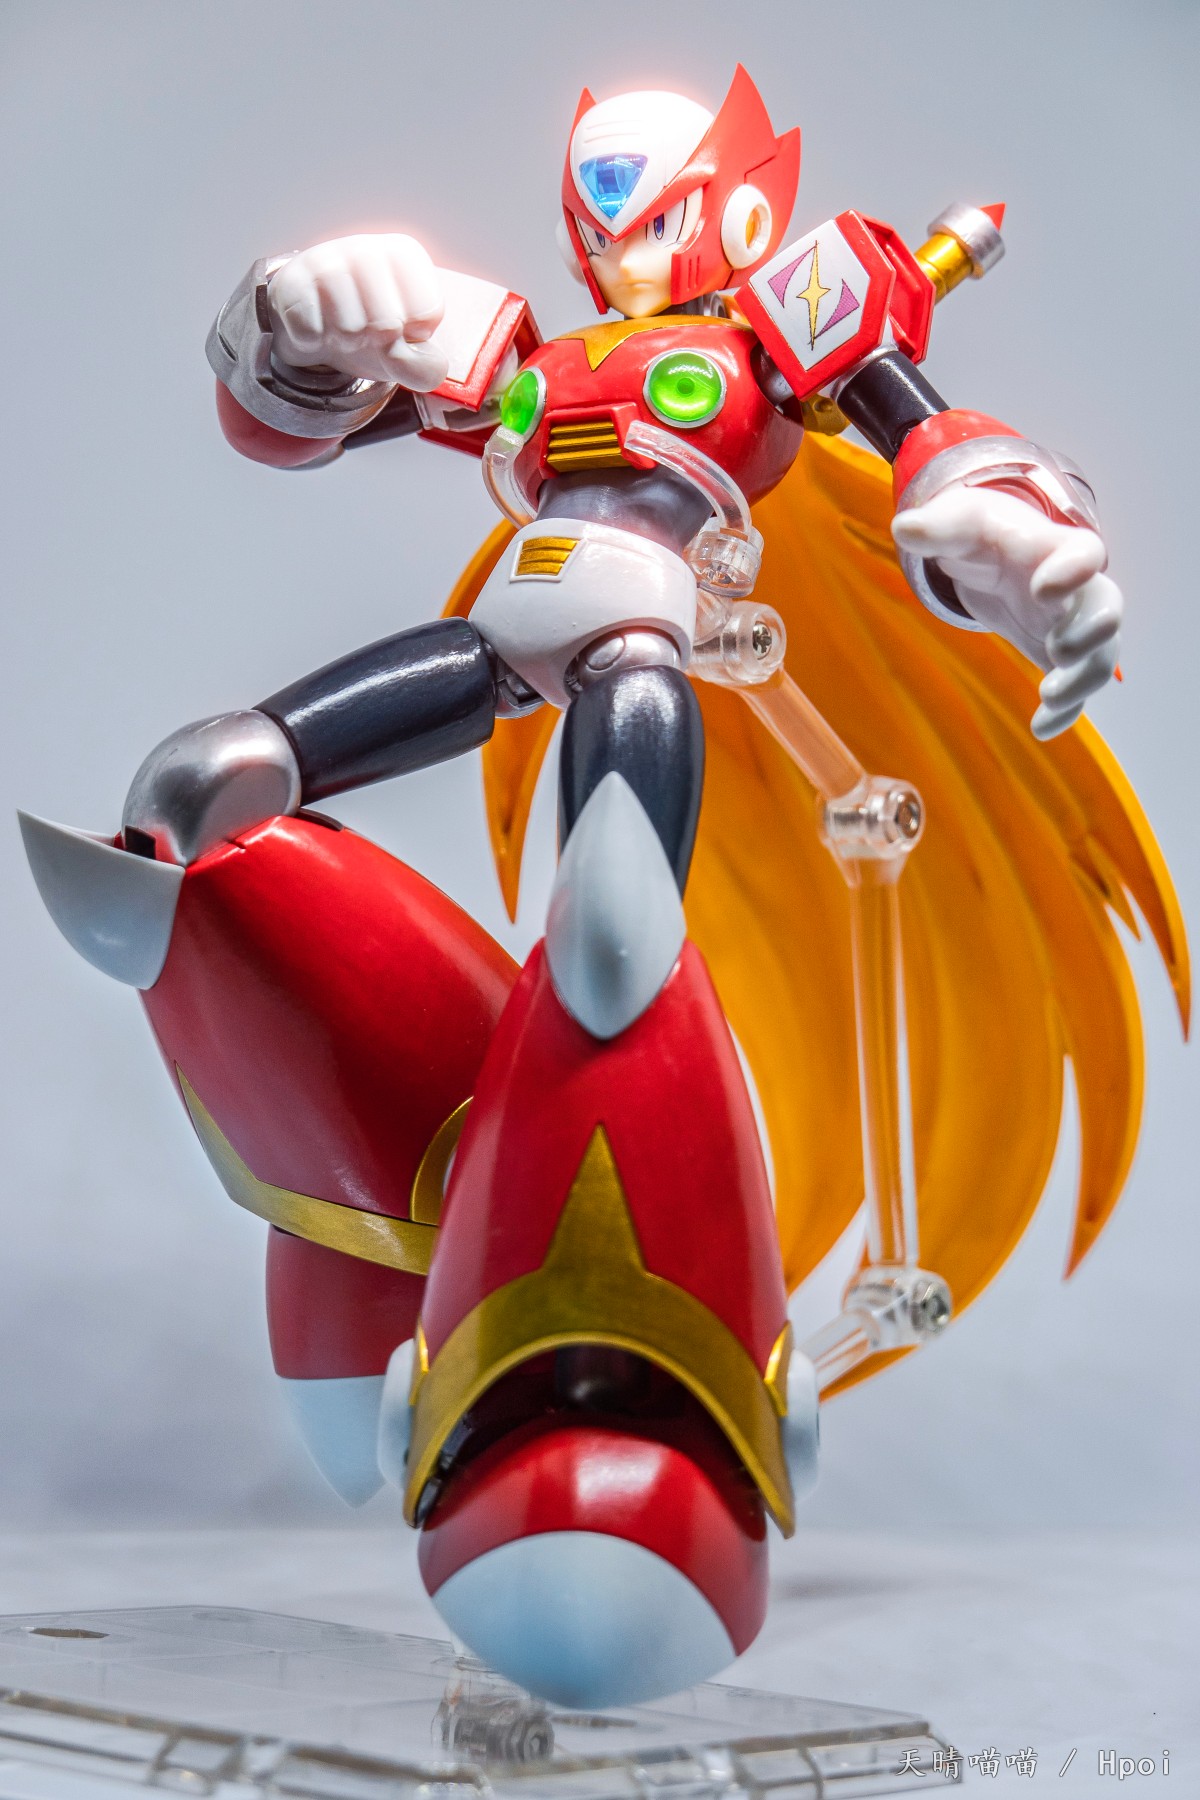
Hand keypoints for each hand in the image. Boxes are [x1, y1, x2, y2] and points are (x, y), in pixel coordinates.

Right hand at [267, 234, 448, 391]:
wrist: (312, 324)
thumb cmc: (368, 330)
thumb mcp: (406, 353)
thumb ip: (426, 367)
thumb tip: (423, 365)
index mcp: (405, 254)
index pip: (428, 312)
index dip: (414, 335)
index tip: (401, 324)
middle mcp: (366, 248)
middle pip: (388, 324)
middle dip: (378, 342)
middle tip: (366, 330)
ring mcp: (325, 260)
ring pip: (349, 328)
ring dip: (346, 342)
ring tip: (341, 327)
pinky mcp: (290, 281)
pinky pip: (311, 333)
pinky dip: (315, 342)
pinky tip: (316, 325)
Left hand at [892, 486, 1122, 738]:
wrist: (992, 556)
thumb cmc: (981, 534)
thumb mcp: (958, 521)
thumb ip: (937, 526)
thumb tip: (905, 527)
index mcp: (1052, 547)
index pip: (1084, 552)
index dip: (1074, 570)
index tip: (1044, 589)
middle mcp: (1075, 588)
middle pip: (1106, 608)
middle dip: (1091, 632)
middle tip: (1060, 650)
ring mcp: (1072, 626)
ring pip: (1099, 656)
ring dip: (1082, 680)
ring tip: (1049, 697)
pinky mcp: (1060, 659)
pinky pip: (1075, 690)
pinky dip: (1065, 712)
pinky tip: (1040, 729)